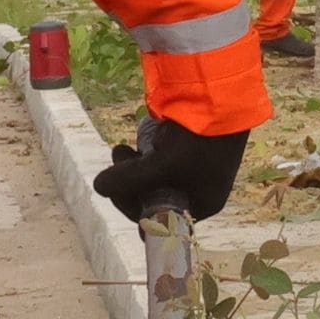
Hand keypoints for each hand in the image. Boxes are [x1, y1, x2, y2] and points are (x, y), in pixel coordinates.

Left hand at [96, 115, 248, 221]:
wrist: (221, 97)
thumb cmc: (196, 141)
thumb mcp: (159, 165)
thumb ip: (127, 180)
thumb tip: (98, 187)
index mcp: (202, 204)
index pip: (160, 221)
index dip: (132, 207)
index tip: (114, 190)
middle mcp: (200, 191)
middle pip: (155, 198)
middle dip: (130, 182)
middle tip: (117, 157)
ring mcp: (196, 170)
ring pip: (156, 178)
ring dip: (134, 167)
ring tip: (121, 149)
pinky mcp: (190, 149)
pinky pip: (162, 161)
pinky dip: (147, 155)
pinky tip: (137, 142)